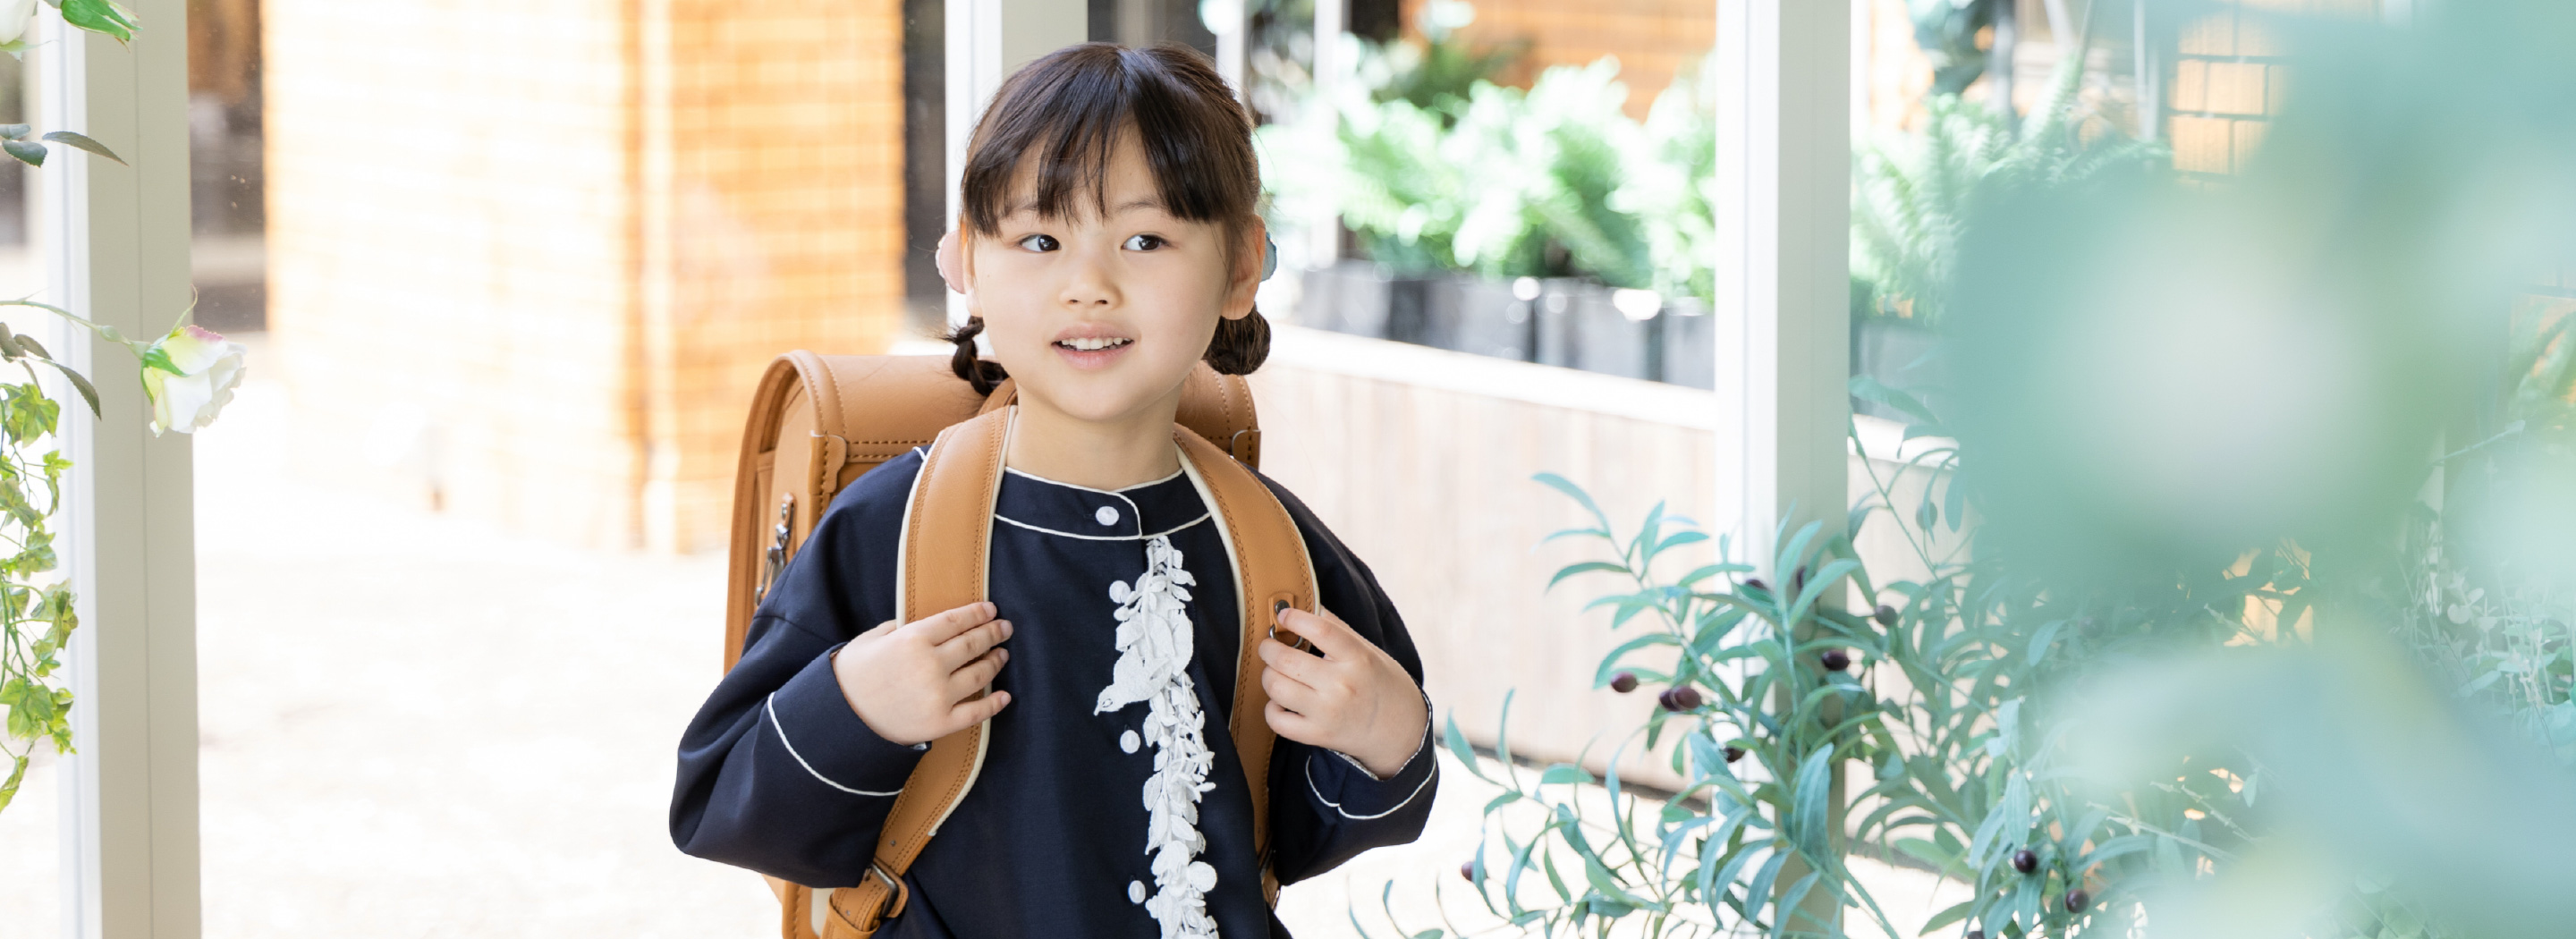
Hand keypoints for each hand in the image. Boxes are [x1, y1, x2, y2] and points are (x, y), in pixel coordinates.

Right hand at [832, 601, 1013, 746]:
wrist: (841, 718)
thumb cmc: (854, 674)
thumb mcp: (873, 638)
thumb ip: (903, 627)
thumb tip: (930, 624)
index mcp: (913, 639)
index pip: (956, 620)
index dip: (978, 613)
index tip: (991, 610)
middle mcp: (931, 665)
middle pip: (973, 643)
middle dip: (993, 633)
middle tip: (1004, 628)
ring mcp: (938, 695)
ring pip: (980, 673)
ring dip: (995, 662)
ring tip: (1002, 655)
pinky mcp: (940, 723)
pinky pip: (976, 712)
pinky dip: (995, 704)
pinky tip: (1005, 696)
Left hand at [1258, 607, 1427, 777]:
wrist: (1402, 732)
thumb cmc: (1383, 685)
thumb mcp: (1370, 650)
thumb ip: (1337, 628)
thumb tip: (1306, 603)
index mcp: (1358, 658)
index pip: (1320, 630)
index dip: (1295, 619)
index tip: (1284, 615)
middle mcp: (1342, 685)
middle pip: (1286, 659)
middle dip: (1268, 648)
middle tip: (1269, 646)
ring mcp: (1328, 712)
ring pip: (1276, 687)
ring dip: (1269, 675)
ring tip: (1276, 673)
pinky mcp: (1318, 735)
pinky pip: (1277, 720)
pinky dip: (1272, 709)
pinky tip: (1281, 702)